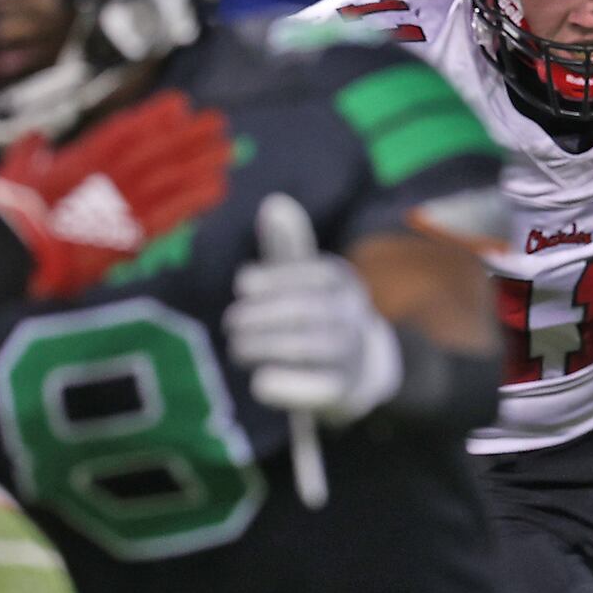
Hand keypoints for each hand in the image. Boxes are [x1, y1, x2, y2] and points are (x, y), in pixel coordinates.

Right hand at [0, 90, 230, 299]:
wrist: (10, 251)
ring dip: (201, 161)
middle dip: (188, 135)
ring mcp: (120, 202)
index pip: (124, 131)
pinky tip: (219, 188)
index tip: (179, 104)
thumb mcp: (13, 172)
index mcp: (81, 160)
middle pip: (156, 149)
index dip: (154, 117)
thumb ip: (29, 151)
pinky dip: (194, 199)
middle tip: (218, 121)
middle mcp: (107, 175)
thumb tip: (36, 136)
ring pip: (169, 176)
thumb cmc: (7, 215)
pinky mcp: (128, 232)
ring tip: (229, 151)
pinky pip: (169, 211)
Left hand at [224, 193, 402, 427]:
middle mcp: (354, 315)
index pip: (315, 273)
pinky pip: (318, 388)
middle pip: (310, 311)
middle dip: (265, 315)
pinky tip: (259, 382)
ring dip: (268, 346)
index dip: (277, 278)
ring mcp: (352, 355)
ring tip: (237, 348)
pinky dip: (287, 386)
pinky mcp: (344, 391)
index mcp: (343, 281)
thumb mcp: (305, 279)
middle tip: (231, 322)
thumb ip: (287, 246)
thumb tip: (273, 201)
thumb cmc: (318, 316)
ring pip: (312, 347)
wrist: (361, 370)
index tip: (243, 285)